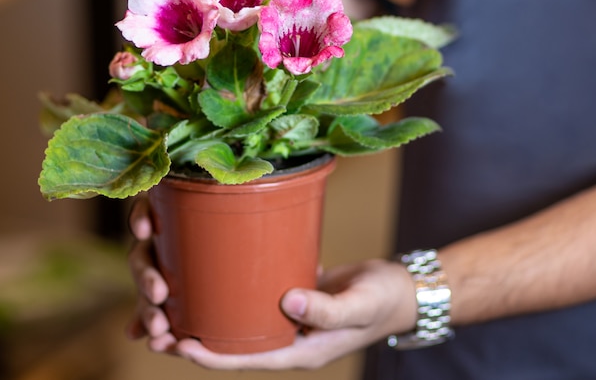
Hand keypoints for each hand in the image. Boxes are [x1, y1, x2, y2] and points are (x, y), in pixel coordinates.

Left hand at [126, 197, 416, 369]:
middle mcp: (286, 337)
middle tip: (154, 327)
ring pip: (235, 323)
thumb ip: (327, 308)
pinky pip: (250, 299)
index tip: (179, 344)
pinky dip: (226, 294)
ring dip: (202, 316)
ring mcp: (285, 318)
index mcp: (299, 350)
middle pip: (231, 344)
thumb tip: (288, 302)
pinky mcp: (286, 295)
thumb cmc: (381, 299)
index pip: (246, 359)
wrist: (397, 289)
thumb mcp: (359, 304)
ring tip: (165, 307)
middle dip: (192, 339)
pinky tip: (207, 279)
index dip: (211, 355)